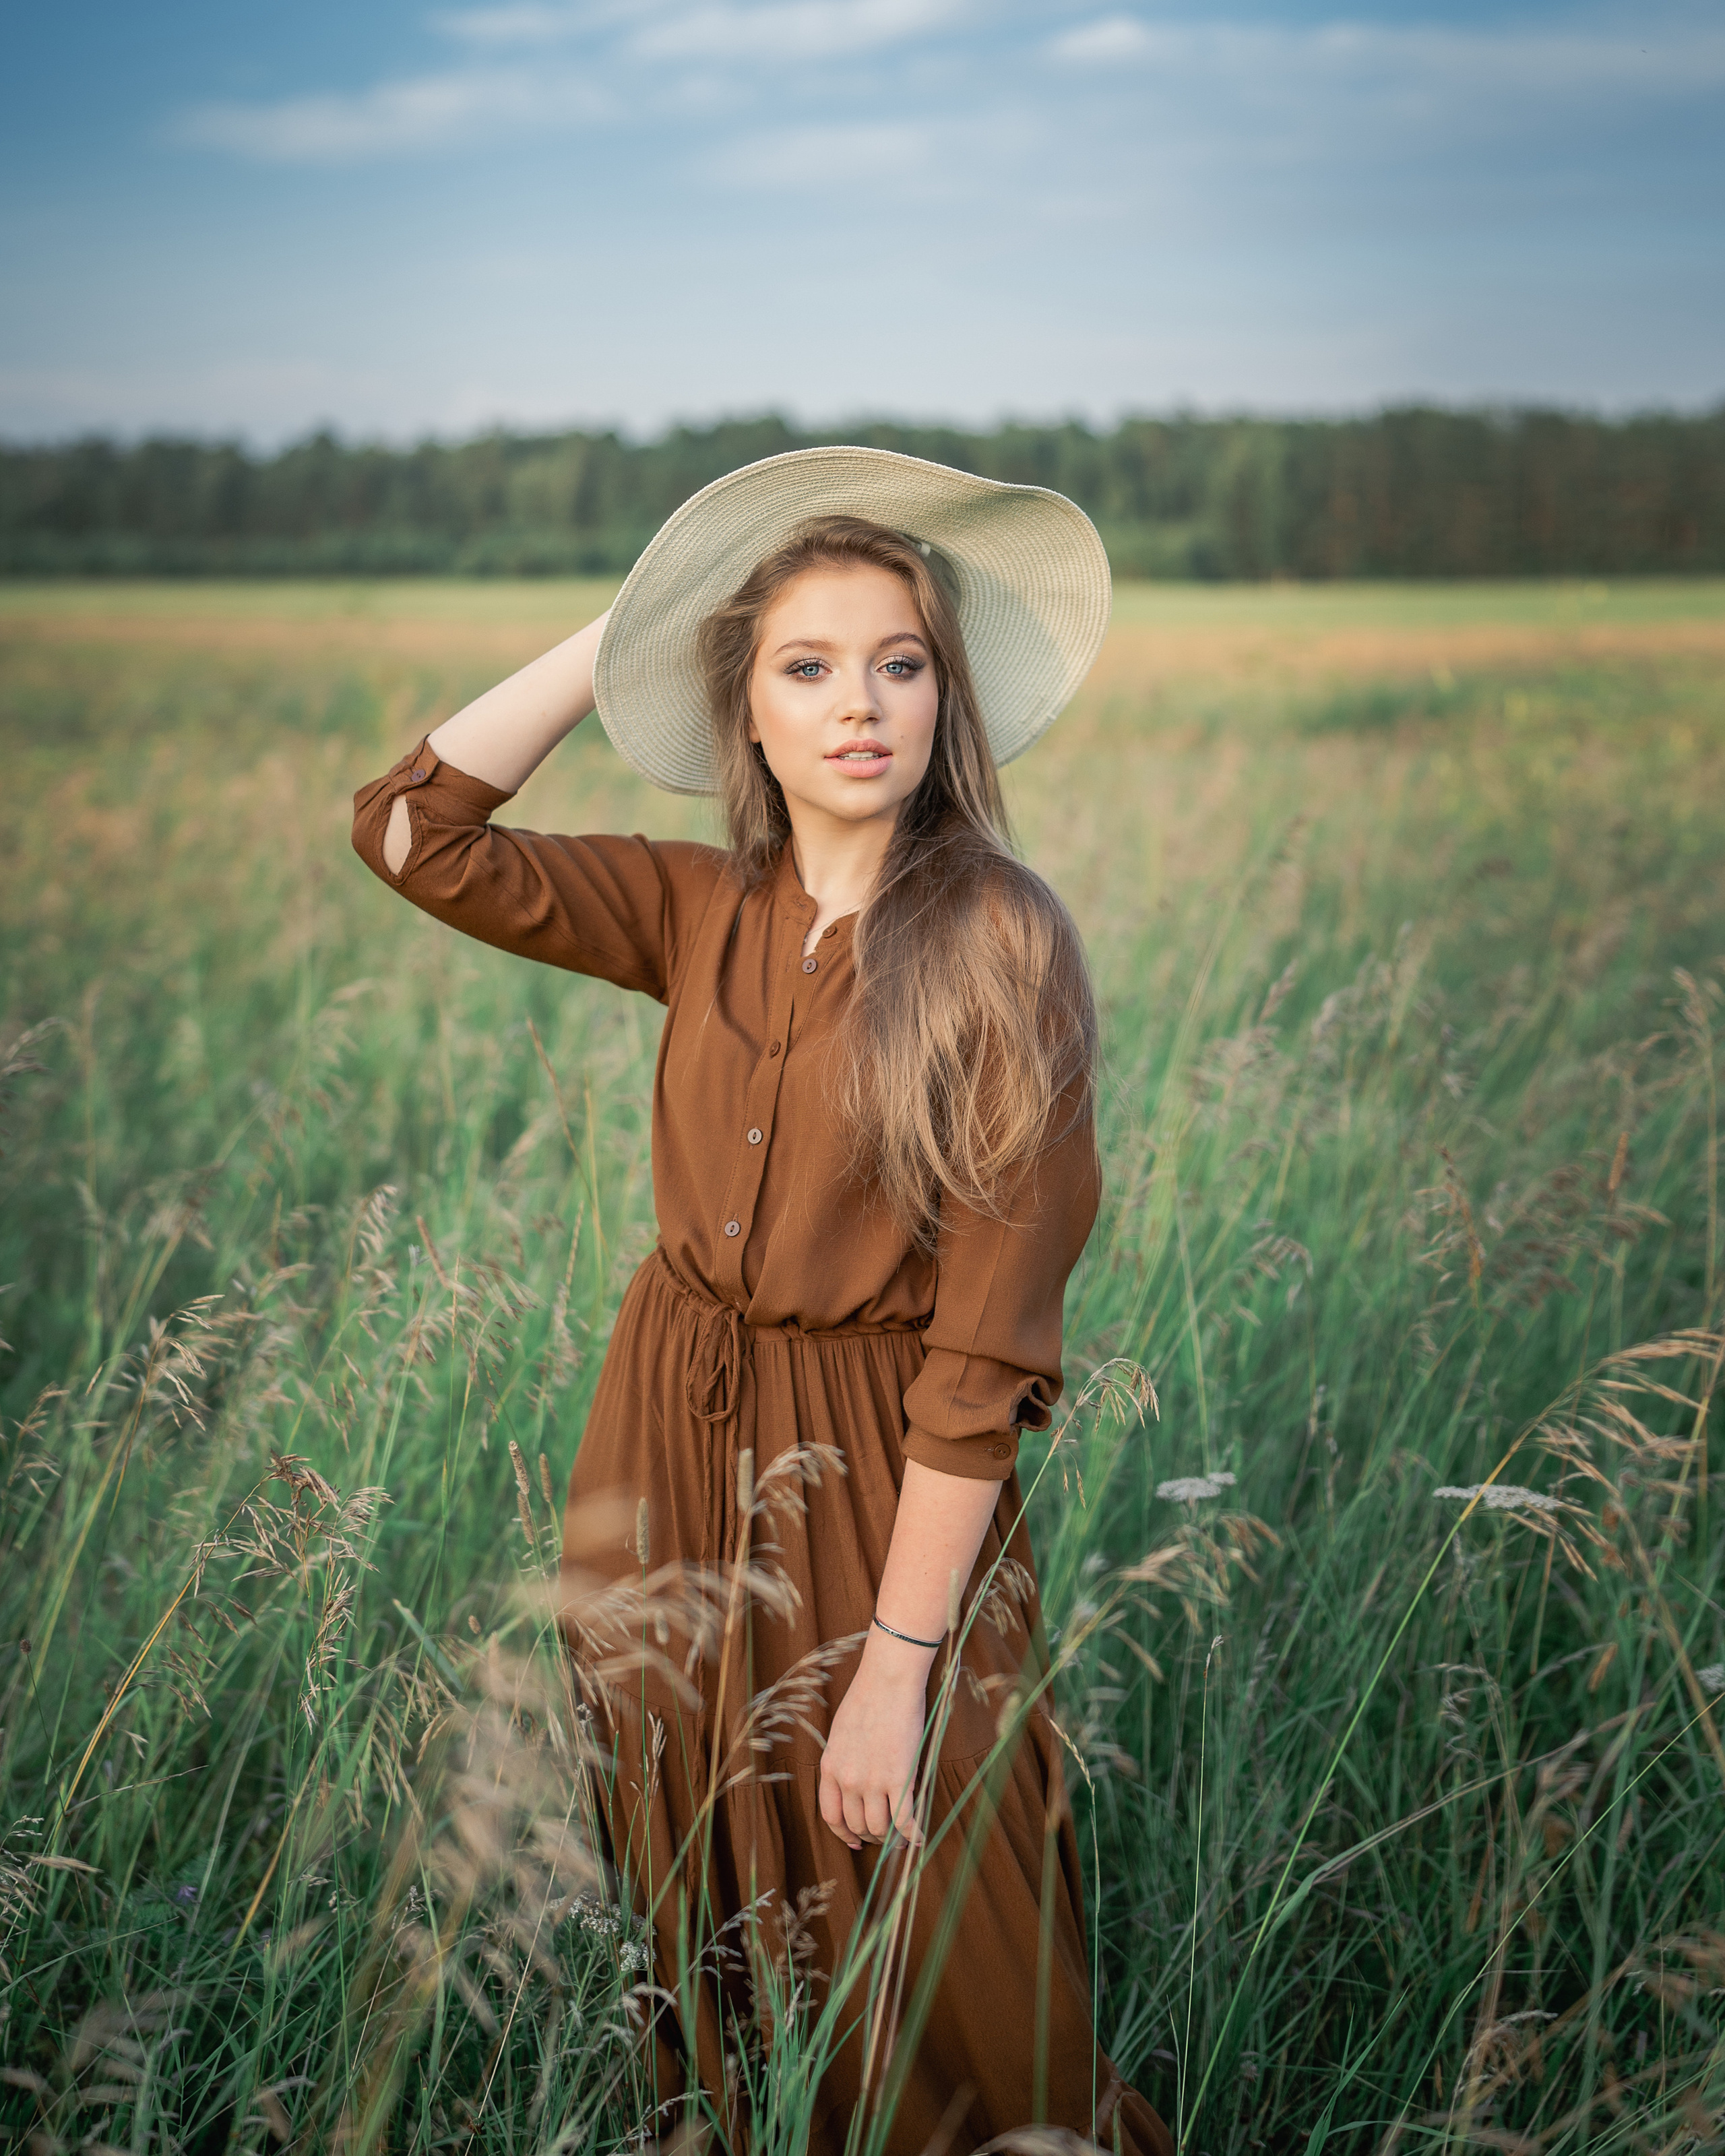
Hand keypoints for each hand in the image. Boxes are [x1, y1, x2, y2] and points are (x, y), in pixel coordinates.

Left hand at [819, 1632, 932, 1849]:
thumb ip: (844, 1761)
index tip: (855, 1840)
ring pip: (880, 1827)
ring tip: (900, 1835)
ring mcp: (873, 1782)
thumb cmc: (868, 1698)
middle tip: (883, 1835)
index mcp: (830, 1767)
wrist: (888, 1680)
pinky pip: (904, 1820)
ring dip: (890, 1837)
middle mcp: (848, 1780)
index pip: (831, 1816)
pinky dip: (912, 1835)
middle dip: (870, 1835)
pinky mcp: (899, 1779)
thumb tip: (854, 1784)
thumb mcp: (842, 1733)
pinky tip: (918, 1838)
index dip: (843, 1834)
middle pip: (857, 1825)